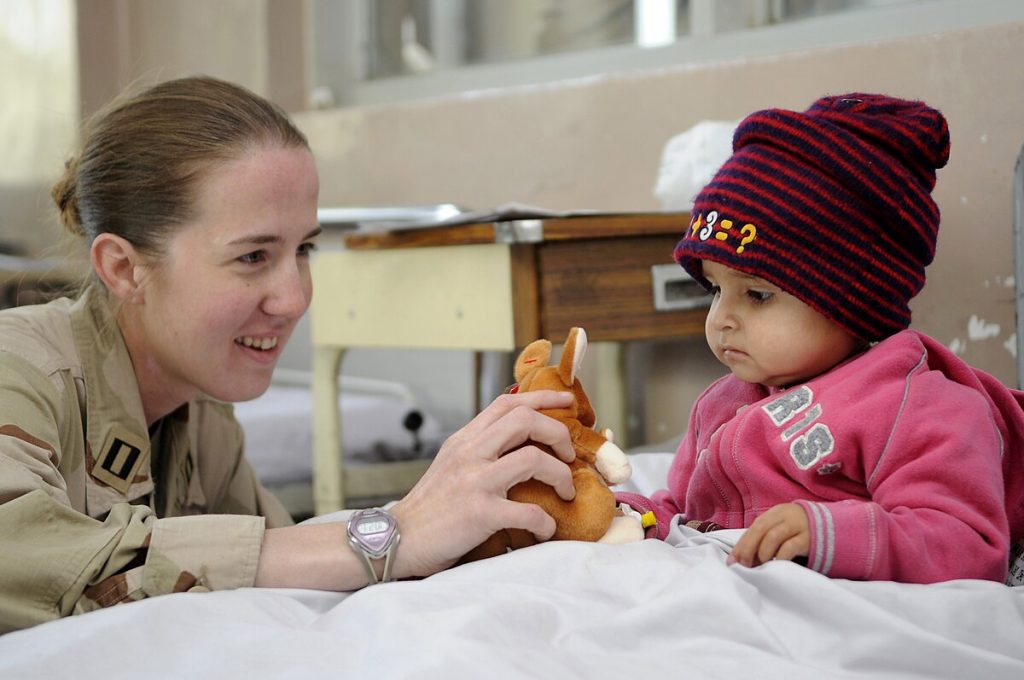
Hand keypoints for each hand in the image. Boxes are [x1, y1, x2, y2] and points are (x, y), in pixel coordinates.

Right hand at [389, 390, 576, 578]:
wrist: (398, 540)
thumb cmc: (429, 508)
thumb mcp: (450, 464)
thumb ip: (479, 449)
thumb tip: (517, 441)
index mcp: (464, 440)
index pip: (507, 403)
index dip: (542, 398)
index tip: (566, 401)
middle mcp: (469, 453)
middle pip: (525, 420)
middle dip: (558, 433)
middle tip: (569, 455)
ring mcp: (474, 481)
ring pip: (532, 459)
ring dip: (560, 475)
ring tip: (565, 491)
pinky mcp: (479, 513)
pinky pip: (529, 512)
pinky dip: (546, 522)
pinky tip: (546, 530)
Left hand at [727, 503, 808, 567]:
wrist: (837, 529)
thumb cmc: (803, 533)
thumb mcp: (784, 529)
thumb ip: (766, 538)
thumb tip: (742, 558)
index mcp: (776, 513)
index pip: (754, 527)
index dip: (741, 544)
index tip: (732, 561)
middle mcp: (786, 516)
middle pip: (761, 529)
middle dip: (748, 548)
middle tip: (743, 566)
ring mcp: (799, 525)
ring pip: (773, 536)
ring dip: (762, 553)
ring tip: (760, 566)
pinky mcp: (810, 538)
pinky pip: (790, 547)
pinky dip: (779, 557)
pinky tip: (776, 566)